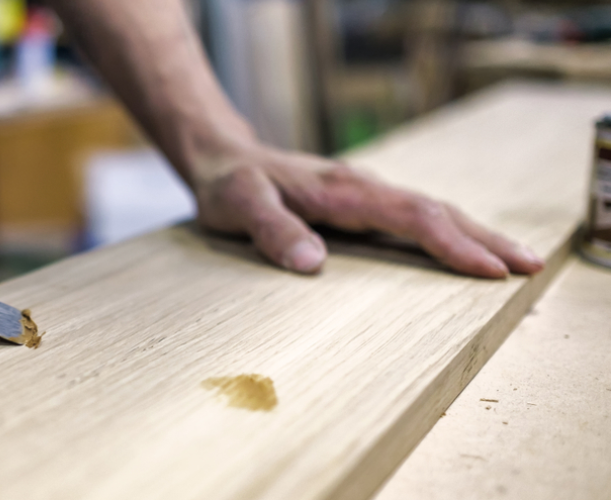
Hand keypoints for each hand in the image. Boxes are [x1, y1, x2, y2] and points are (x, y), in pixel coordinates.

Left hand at [193, 145, 544, 277]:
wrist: (221, 159)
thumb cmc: (230, 185)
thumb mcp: (238, 206)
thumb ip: (273, 230)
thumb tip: (315, 264)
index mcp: (340, 190)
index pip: (410, 216)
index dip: (450, 244)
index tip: (488, 270)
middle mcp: (359, 187)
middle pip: (435, 210)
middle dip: (483, 239)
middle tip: (530, 266)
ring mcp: (362, 193)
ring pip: (429, 210)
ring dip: (473, 234)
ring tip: (513, 261)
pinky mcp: (358, 202)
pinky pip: (413, 215)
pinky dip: (446, 231)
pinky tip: (462, 248)